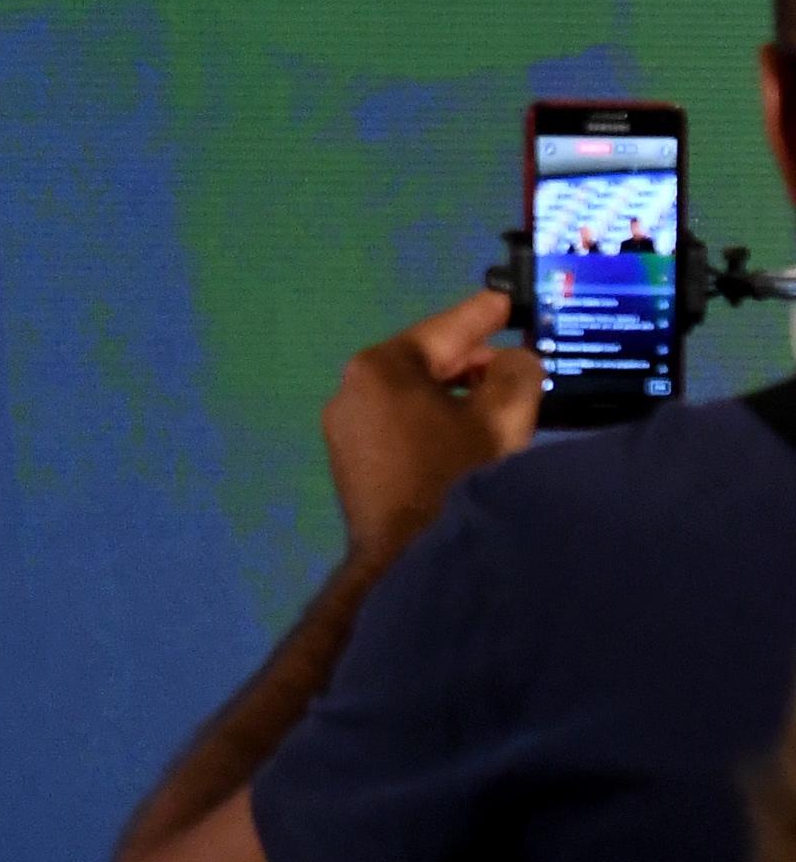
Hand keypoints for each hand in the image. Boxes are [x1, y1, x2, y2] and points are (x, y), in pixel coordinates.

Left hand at [321, 289, 540, 564]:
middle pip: (424, 362)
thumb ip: (515, 376)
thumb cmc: (456, 478)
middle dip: (473, 361)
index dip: (482, 316)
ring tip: (500, 399)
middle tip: (517, 359)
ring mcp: (345, 427)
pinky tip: (465, 433)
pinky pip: (398, 424)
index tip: (507, 301)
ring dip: (455, 394)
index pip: (443, 330)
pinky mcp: (351, 461)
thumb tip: (516, 360)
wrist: (410, 560)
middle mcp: (351, 388)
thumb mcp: (500, 420)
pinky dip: (433, 420)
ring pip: (411, 396)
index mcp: (380, 367)